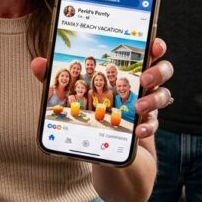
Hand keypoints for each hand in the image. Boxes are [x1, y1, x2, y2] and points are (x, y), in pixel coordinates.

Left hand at [31, 38, 172, 137]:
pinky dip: (148, 127)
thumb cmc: (88, 118)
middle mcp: (141, 87)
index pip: (145, 52)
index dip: (154, 45)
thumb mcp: (69, 97)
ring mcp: (147, 107)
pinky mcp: (147, 127)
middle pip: (162, 70)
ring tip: (138, 108)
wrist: (107, 157)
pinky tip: (137, 132)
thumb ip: (56, 80)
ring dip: (153, 99)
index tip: (153, 44)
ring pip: (163, 95)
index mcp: (125, 72)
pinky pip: (155, 123)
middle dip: (157, 70)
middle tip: (145, 78)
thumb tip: (38, 62)